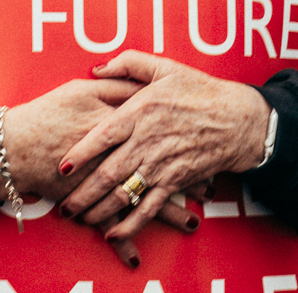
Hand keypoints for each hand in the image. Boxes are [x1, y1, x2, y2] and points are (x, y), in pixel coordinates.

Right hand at [0, 78, 200, 272]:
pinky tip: (136, 258)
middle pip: (157, 171)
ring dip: (167, 216)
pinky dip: (122, 243)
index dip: (184, 142)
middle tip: (210, 189)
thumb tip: (143, 82)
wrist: (14, 147)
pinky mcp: (84, 204)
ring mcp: (100, 185)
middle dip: (186, 183)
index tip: (206, 148)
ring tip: (192, 223)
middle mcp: (114, 159)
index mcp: (117, 127)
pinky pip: (107, 227)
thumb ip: (117, 83)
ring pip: (140, 203)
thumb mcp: (84, 89)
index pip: (159, 134)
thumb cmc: (49, 114)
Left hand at [57, 50, 269, 242]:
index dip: (79, 154)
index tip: (61, 168)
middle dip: (81, 194)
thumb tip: (96, 68)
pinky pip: (148, 209)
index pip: (101, 136)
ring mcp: (161, 165)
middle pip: (107, 173)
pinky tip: (112, 234)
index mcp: (140, 111)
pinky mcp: (175, 182)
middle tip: (63, 207)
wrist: (236, 119)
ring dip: (98, 211)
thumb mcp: (165, 67)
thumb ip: (128, 63)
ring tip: (80, 219)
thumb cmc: (200, 91)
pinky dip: (130, 225)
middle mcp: (147, 141)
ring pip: (123, 194)